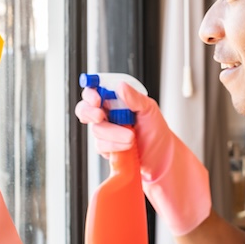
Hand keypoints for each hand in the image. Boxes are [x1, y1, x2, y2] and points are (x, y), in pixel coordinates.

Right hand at [75, 81, 211, 234]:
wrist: (160, 156)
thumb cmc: (155, 129)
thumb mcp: (149, 109)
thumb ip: (135, 98)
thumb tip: (120, 87)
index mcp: (116, 99)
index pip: (94, 91)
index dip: (90, 93)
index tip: (97, 99)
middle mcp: (107, 114)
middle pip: (84, 109)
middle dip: (89, 112)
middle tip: (101, 116)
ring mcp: (104, 131)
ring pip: (96, 129)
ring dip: (113, 134)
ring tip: (132, 137)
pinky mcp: (105, 147)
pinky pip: (101, 145)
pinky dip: (115, 146)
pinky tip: (127, 147)